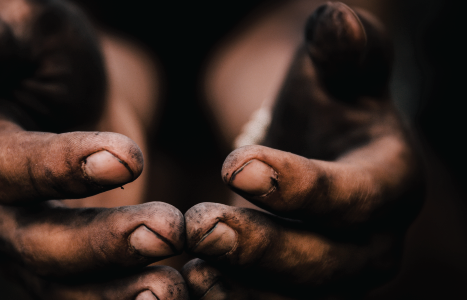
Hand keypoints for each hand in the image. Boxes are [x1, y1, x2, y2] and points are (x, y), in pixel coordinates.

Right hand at [0, 0, 186, 298]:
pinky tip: (174, 292)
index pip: (5, 165)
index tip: (130, 156)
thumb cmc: (46, 51)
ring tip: (174, 289)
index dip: (60, 165)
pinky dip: (124, 299)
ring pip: (59, 283)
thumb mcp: (24, 28)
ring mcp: (19, 240)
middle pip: (33, 240)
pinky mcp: (58, 260)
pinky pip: (86, 292)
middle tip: (169, 232)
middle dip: (101, 242)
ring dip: (116, 293)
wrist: (68, 87)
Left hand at [182, 2, 423, 298]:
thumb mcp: (336, 67)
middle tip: (199, 227)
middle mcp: (371, 242)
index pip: (356, 195)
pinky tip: (182, 290)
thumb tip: (339, 18)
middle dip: (261, 249)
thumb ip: (343, 46)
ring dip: (238, 290)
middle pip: (325, 263)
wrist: (307, 145)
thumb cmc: (323, 99)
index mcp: (391, 183)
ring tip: (186, 272)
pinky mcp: (294, 290)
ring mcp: (333, 274)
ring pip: (291, 298)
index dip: (299, 186)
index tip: (233, 165)